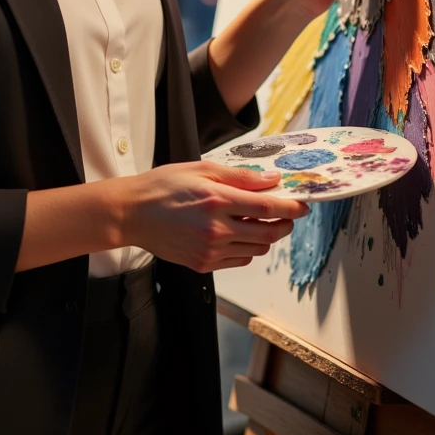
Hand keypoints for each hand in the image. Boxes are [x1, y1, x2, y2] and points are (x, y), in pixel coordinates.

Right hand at [112, 161, 306, 271]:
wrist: (132, 214)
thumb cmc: (163, 187)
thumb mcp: (202, 170)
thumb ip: (240, 177)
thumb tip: (272, 181)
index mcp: (217, 201)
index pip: (268, 208)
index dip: (291, 207)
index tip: (302, 205)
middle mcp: (216, 229)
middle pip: (268, 234)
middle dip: (284, 224)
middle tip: (286, 215)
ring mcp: (210, 251)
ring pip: (256, 249)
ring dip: (266, 237)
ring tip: (259, 223)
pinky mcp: (203, 264)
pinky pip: (239, 260)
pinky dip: (247, 249)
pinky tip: (238, 235)